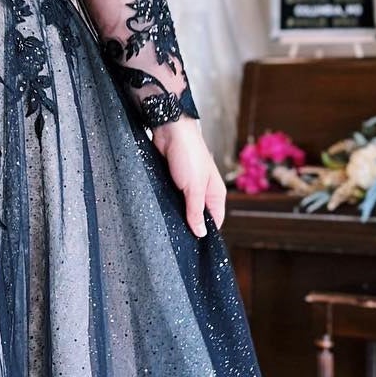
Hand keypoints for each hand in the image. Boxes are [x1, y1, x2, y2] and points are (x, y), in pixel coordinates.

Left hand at [152, 115, 225, 238]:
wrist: (170, 130)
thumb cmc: (188, 153)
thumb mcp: (194, 187)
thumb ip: (196, 211)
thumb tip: (201, 233)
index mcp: (215, 193)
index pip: (215, 221)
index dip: (206, 233)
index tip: (194, 247)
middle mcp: (203, 191)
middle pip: (199, 216)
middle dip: (189, 226)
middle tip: (177, 238)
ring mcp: (188, 186)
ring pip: (184, 208)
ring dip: (177, 215)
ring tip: (167, 227)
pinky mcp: (173, 181)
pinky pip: (172, 199)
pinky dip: (168, 205)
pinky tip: (160, 211)